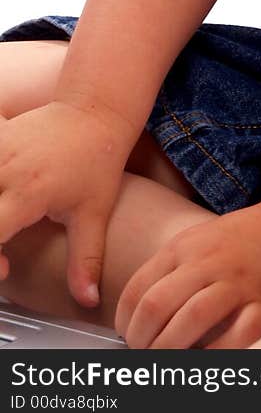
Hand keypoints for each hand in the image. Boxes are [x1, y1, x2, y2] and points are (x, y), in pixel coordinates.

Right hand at [0, 101, 133, 308]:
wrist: (98, 112)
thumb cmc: (98, 160)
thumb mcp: (94, 213)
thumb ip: (85, 259)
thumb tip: (88, 300)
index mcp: (28, 193)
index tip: (5, 269)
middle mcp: (6, 170)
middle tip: (4, 245)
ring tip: (6, 217)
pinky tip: (5, 190)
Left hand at [114, 202, 260, 348]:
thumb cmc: (242, 243)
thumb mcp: (199, 242)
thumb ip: (169, 270)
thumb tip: (135, 318)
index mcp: (186, 246)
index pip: (137, 289)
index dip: (125, 322)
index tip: (127, 336)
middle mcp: (209, 262)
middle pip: (157, 308)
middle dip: (142, 342)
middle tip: (145, 354)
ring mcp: (238, 285)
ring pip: (189, 323)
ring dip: (168, 352)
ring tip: (167, 361)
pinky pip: (231, 341)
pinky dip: (211, 358)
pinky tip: (203, 361)